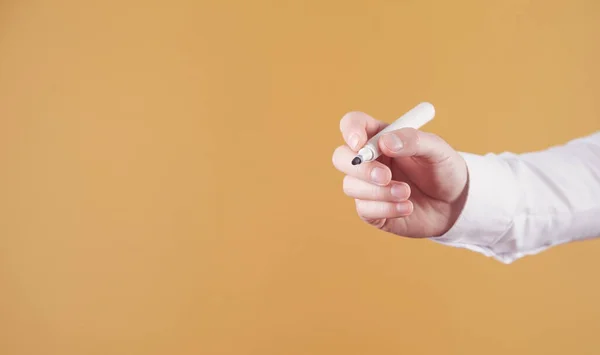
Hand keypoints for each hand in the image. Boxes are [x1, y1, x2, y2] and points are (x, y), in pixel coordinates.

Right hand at [332, 111, 468, 237]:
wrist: (456, 205)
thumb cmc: (444, 170)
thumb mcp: (437, 149)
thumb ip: (413, 140)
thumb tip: (385, 142)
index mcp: (380, 136)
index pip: (352, 125)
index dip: (350, 130)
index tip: (360, 143)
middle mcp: (369, 160)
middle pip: (341, 157)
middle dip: (360, 168)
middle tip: (385, 176)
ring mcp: (368, 186)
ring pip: (350, 186)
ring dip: (379, 192)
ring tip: (407, 193)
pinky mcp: (372, 210)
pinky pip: (364, 209)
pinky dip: (386, 208)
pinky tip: (407, 207)